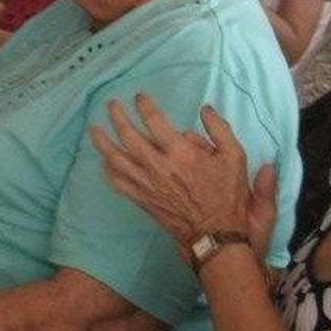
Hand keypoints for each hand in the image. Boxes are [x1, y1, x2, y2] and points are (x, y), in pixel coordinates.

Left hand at [87, 93, 256, 256]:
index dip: (144, 106)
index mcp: (181, 153)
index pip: (155, 121)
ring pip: (116, 159)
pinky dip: (108, 170)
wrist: (216, 234)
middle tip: (112, 105)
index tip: (139, 97)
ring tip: (94, 129)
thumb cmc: (227, 195)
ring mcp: (147, 184)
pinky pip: (118, 183)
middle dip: (117, 117)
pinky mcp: (142, 199)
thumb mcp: (235, 157)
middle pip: (128, 136)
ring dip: (102, 142)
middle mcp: (159, 166)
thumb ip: (220, 130)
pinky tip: (105, 161)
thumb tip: (205, 109)